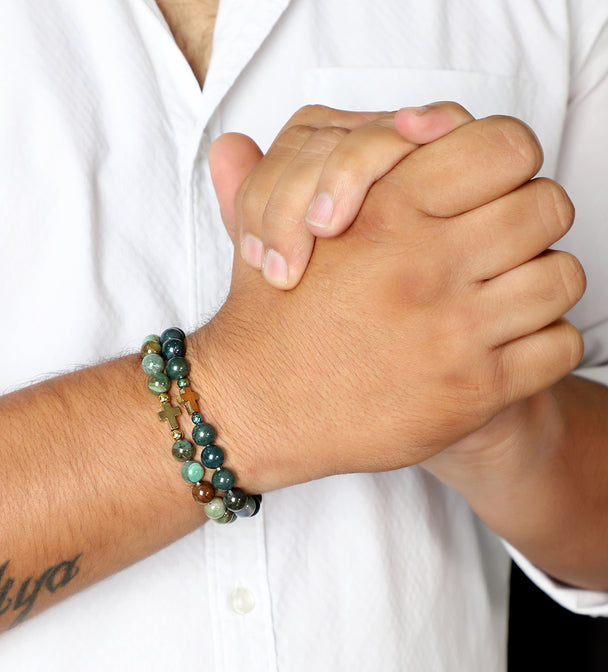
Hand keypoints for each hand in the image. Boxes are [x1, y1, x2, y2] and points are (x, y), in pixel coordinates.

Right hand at [194, 115, 583, 492]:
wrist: (257, 410)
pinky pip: (559, 346)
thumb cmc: (265, 324)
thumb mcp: (262, 240)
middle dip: (527, 219)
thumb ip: (265, 182)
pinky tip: (502, 345)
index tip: (486, 186)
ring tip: (501, 295)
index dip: (505, 162)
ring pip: (562, 275)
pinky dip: (543, 342)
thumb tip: (230, 142)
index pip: (504, 147)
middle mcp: (425, 266)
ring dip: (538, 281)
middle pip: (546, 207)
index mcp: (383, 213)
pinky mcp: (471, 391)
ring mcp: (453, 332)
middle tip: (497, 243)